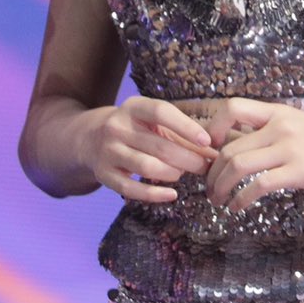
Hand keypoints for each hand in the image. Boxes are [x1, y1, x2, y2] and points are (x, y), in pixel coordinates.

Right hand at [83, 96, 216, 201]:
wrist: (91, 139)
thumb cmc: (135, 129)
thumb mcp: (152, 121)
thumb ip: (180, 133)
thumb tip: (212, 150)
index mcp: (133, 107)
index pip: (161, 112)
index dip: (186, 127)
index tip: (207, 141)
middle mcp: (117, 127)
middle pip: (159, 145)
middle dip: (188, 158)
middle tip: (205, 165)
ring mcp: (108, 151)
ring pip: (146, 167)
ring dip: (172, 173)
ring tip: (183, 173)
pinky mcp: (103, 174)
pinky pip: (131, 189)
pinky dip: (154, 194)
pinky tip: (172, 194)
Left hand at [202, 98, 303, 208]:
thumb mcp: (303, 126)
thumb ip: (276, 132)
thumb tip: (246, 145)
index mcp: (279, 113)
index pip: (232, 107)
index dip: (213, 128)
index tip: (209, 150)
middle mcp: (279, 126)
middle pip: (228, 146)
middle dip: (211, 171)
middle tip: (208, 188)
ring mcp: (289, 148)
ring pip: (236, 164)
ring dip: (219, 187)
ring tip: (217, 201)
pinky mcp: (299, 171)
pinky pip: (258, 185)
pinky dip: (240, 199)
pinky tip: (238, 208)